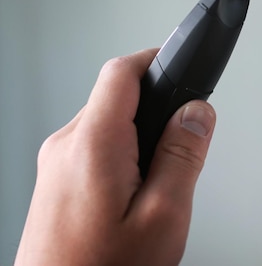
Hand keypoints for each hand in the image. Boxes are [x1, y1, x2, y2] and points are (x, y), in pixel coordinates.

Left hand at [15, 49, 215, 265]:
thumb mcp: (163, 216)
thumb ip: (182, 156)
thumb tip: (196, 114)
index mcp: (93, 146)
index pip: (122, 73)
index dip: (157, 57)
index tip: (182, 55)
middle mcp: (66, 148)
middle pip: (117, 96)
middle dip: (157, 104)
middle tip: (185, 134)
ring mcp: (56, 165)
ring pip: (108, 122)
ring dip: (142, 132)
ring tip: (163, 175)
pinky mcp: (56, 183)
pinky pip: (95, 146)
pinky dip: (125, 151)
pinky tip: (139, 187)